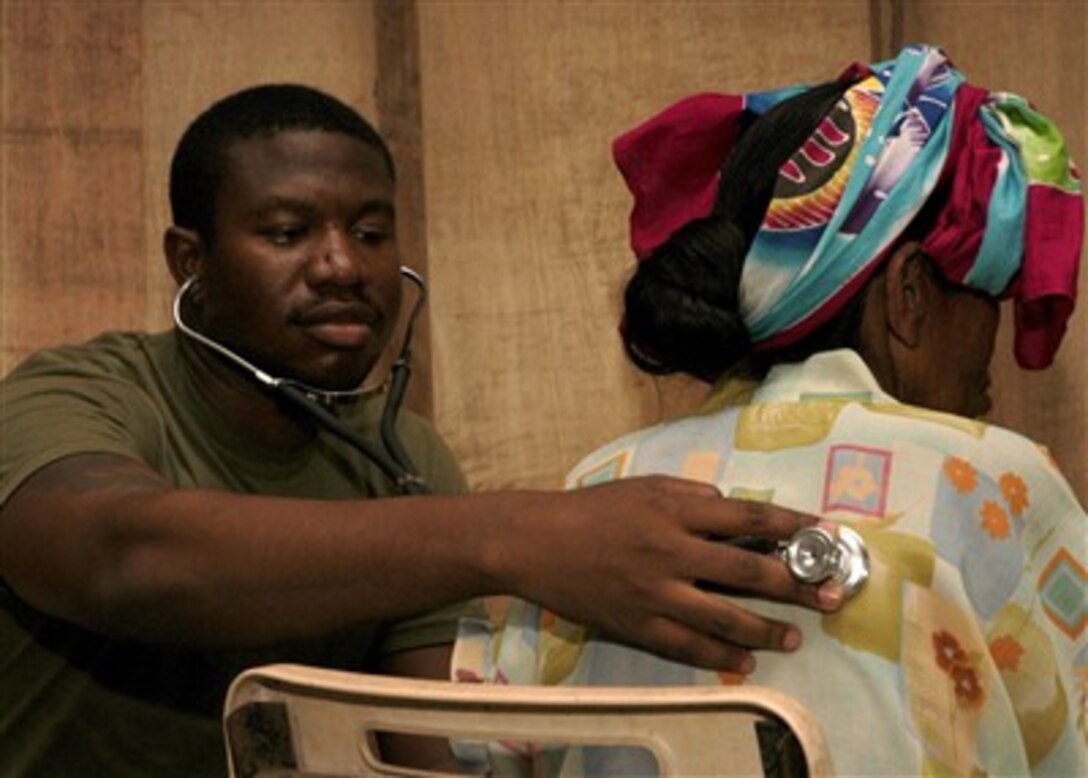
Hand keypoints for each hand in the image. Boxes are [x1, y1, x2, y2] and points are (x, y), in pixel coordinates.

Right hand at [497, 476, 841, 672]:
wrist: (536, 542)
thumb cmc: (593, 508)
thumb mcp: (645, 485)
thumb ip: (692, 493)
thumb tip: (734, 507)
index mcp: (675, 509)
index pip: (748, 516)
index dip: (793, 525)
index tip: (828, 533)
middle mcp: (671, 550)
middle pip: (747, 571)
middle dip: (796, 584)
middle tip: (829, 597)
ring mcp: (654, 591)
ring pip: (724, 617)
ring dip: (766, 629)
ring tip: (794, 638)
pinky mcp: (637, 623)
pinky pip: (687, 646)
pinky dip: (721, 656)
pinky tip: (746, 662)